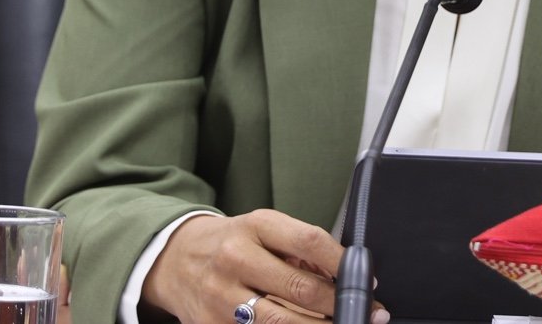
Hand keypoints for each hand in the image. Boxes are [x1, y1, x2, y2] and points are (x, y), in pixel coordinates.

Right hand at [142, 210, 386, 323]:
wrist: (175, 260)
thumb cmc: (230, 243)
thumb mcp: (262, 230)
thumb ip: (300, 249)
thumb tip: (344, 275)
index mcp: (254, 226)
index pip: (309, 241)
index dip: (343, 263)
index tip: (365, 279)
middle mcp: (236, 259)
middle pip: (300, 288)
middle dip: (339, 305)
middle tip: (366, 313)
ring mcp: (221, 297)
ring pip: (281, 322)